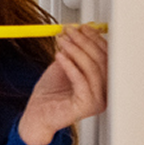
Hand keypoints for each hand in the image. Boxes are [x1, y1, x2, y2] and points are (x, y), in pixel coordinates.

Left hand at [18, 25, 108, 144]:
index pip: (106, 57)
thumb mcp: (64, 67)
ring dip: (76, 50)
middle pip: (101, 61)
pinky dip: (69, 64)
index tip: (83, 28)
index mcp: (104, 83)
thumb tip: (78, 32)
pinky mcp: (86, 105)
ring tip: (62, 41)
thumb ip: (73, 53)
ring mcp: (97, 100)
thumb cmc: (50, 95)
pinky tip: (59, 55)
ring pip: (91, 68)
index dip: (95, 40)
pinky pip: (80, 79)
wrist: (36, 116)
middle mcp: (104, 93)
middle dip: (85, 42)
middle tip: (70, 31)